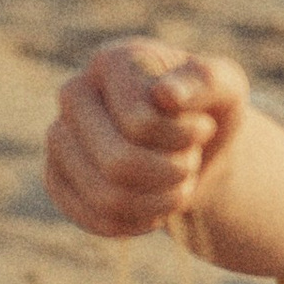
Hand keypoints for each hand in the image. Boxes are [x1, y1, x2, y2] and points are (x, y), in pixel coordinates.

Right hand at [44, 36, 250, 239]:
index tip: (204, 127)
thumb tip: (165, 95)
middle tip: (190, 164)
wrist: (194, 146)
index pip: (140, 121)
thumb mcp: (227, 88)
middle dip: (171, 174)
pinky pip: (91, 219)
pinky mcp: (56, 178)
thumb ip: (206, 81)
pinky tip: (155, 207)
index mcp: (112, 61)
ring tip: (177, 186)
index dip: (183, 138)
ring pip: (105, 196)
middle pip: (118, 162)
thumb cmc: (208, 109)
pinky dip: (136, 223)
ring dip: (159, 202)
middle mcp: (75, 93)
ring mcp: (59, 137)